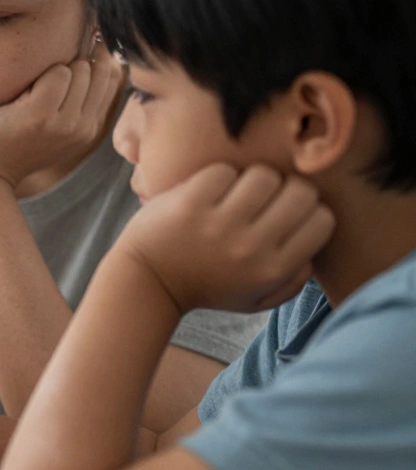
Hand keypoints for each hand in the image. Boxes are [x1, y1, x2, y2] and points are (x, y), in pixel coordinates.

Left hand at [0, 38, 123, 188]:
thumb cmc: (9, 140)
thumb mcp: (53, 123)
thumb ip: (77, 98)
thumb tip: (97, 52)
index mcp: (90, 129)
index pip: (113, 77)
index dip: (95, 59)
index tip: (70, 57)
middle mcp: (84, 128)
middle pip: (99, 69)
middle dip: (75, 62)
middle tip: (43, 80)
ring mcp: (65, 123)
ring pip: (80, 68)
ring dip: (55, 68)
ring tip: (30, 90)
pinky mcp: (42, 114)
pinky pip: (58, 72)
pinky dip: (39, 73)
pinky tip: (20, 94)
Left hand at [115, 164, 335, 314]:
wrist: (148, 280)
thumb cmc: (207, 287)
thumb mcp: (255, 299)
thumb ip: (292, 282)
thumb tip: (313, 255)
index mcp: (272, 270)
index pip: (322, 220)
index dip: (310, 210)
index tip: (289, 212)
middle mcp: (250, 247)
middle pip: (300, 192)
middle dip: (287, 189)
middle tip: (265, 199)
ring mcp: (218, 224)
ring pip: (264, 175)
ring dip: (253, 179)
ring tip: (238, 192)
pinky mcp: (189, 203)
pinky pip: (224, 170)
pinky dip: (218, 175)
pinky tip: (210, 191)